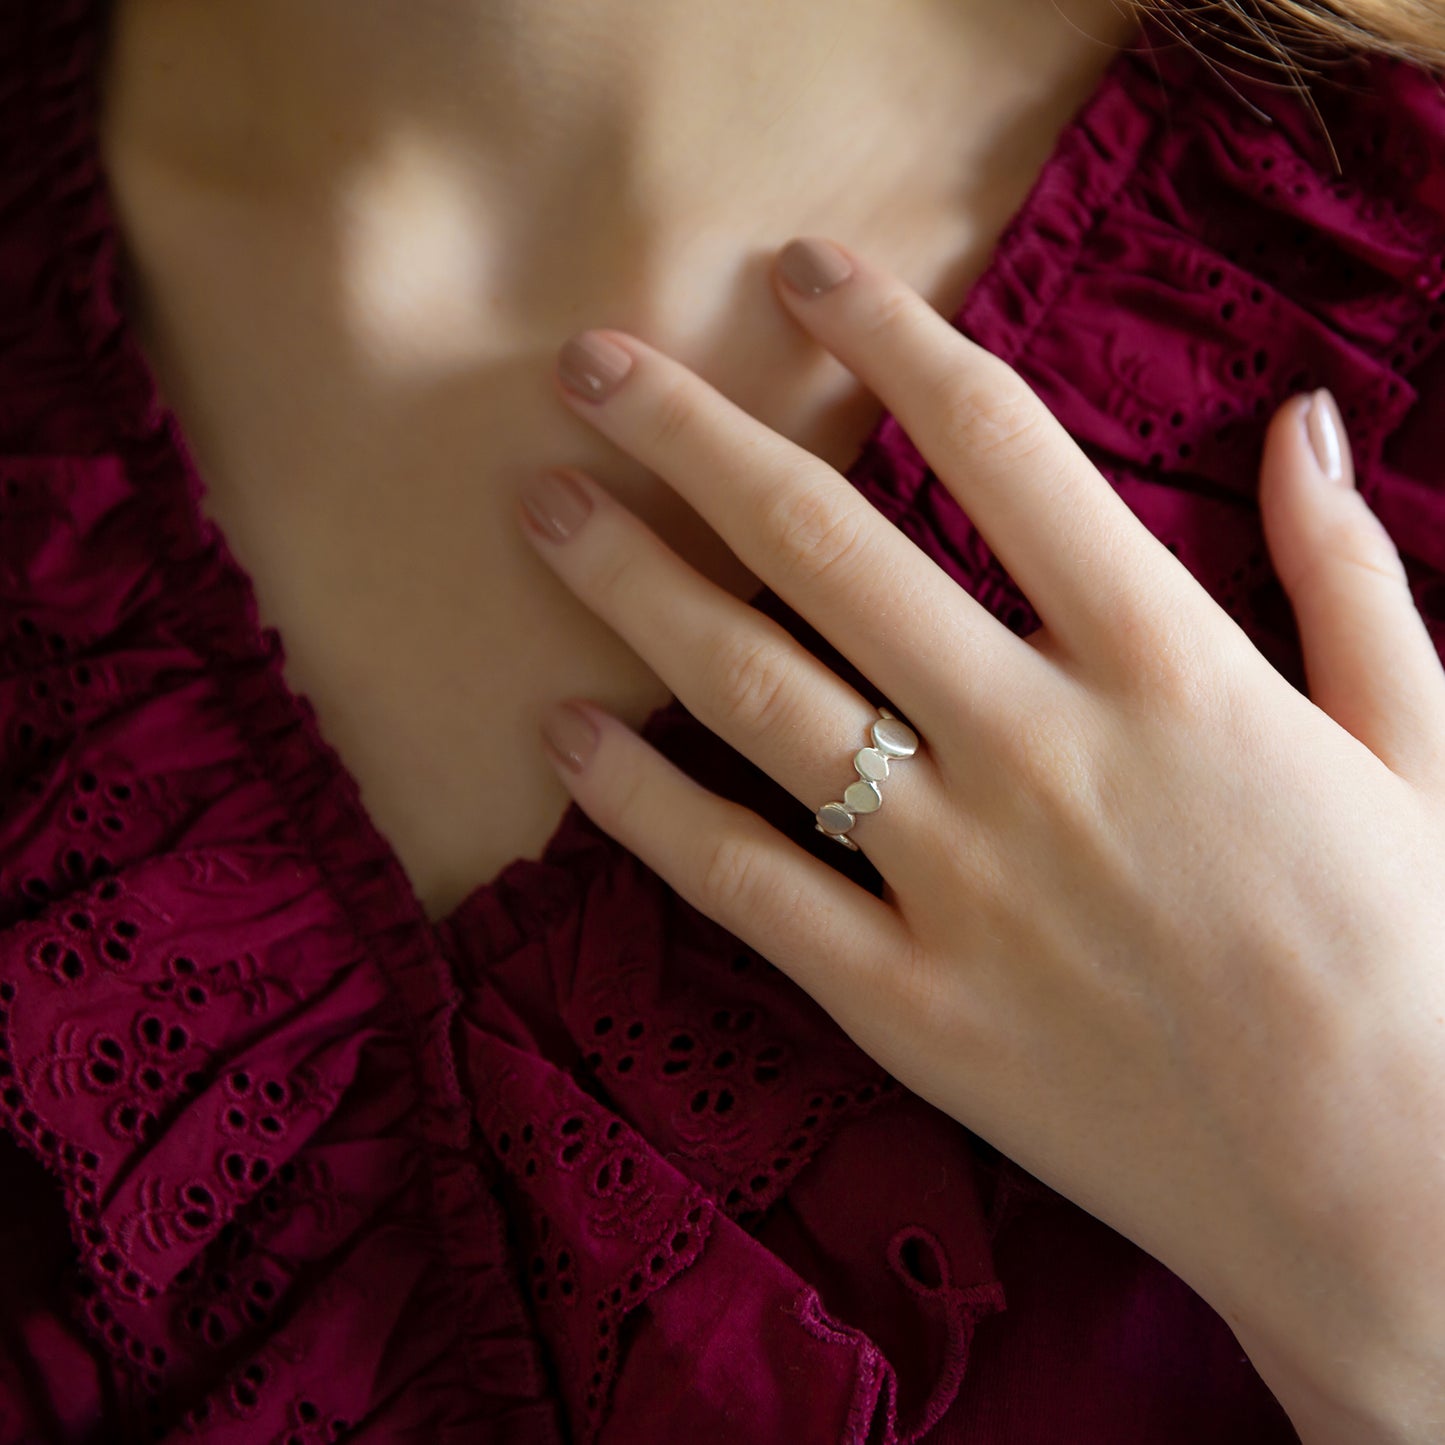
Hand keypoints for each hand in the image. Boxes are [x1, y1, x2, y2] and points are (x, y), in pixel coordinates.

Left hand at [516, 237, 1444, 1443]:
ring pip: (757, 698)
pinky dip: (643, 806)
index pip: (1002, 447)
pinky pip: (746, 884)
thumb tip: (1302, 419)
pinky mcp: (907, 1005)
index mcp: (1171, 669)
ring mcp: (962, 883)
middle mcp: (1043, 752)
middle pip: (829, 549)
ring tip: (542, 511)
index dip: (889, 338)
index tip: (798, 270)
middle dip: (696, 436)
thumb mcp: (1418, 741)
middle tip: (590, 366)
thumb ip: (1349, 572)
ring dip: (635, 588)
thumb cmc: (1410, 958)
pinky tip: (564, 734)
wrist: (1388, 1193)